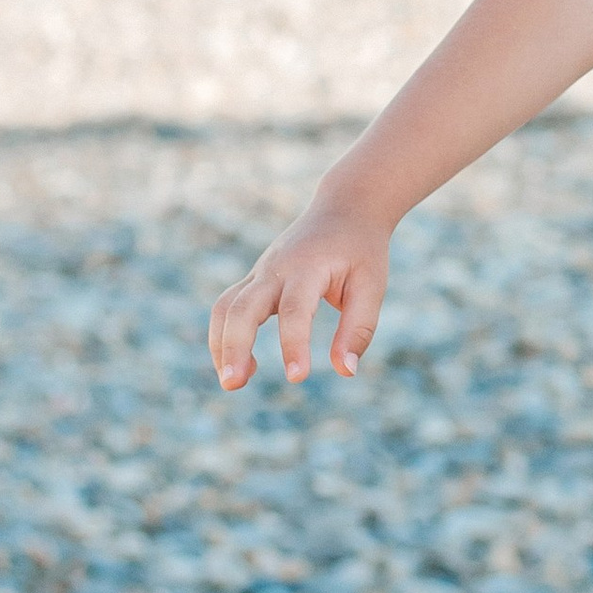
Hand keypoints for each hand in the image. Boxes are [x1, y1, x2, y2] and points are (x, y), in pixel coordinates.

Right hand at [207, 196, 389, 388]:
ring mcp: (260, 272)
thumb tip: (345, 372)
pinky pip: (228, 308)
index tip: (298, 378)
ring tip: (233, 382)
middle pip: (241, 306)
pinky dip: (225, 337)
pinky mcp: (254, 280)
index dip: (294, 344)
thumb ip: (359, 329)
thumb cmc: (361, 250)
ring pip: (224, 306)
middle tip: (233, 385)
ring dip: (220, 345)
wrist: (344, 208)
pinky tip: (244, 365)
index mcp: (308, 266)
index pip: (294, 309)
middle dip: (233, 346)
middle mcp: (276, 268)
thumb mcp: (372, 286)